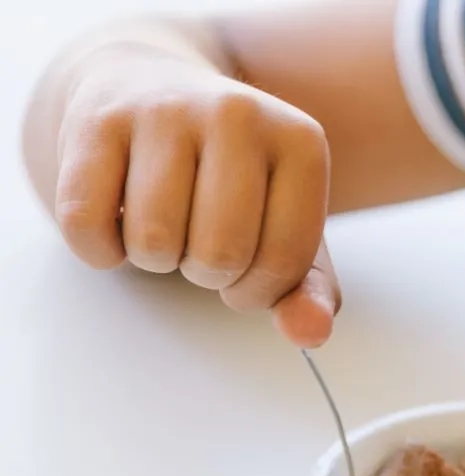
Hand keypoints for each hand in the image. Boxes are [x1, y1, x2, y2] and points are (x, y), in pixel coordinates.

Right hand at [54, 44, 338, 345]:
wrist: (152, 88)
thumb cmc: (232, 179)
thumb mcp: (284, 227)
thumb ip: (308, 290)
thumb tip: (312, 333)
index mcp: (301, 143)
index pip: (284, 261)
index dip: (258, 289)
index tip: (246, 265)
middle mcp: (239, 114)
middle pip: (221, 253)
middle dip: (206, 273)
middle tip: (201, 240)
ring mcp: (166, 109)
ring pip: (154, 240)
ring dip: (155, 258)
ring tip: (165, 221)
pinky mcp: (97, 120)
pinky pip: (88, 224)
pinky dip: (100, 248)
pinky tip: (118, 218)